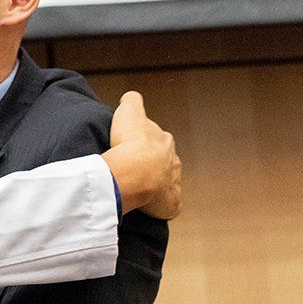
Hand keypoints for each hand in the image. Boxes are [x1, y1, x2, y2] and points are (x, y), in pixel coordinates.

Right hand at [102, 91, 181, 218]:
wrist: (134, 172)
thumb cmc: (131, 143)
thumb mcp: (129, 111)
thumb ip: (132, 101)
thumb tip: (131, 96)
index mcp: (164, 140)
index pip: (157, 140)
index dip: (145, 143)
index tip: (133, 148)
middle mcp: (173, 160)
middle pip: (165, 161)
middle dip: (154, 164)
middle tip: (135, 169)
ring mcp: (173, 183)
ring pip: (167, 183)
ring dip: (156, 185)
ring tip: (139, 189)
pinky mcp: (170, 203)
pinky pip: (167, 205)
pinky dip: (160, 206)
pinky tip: (149, 207)